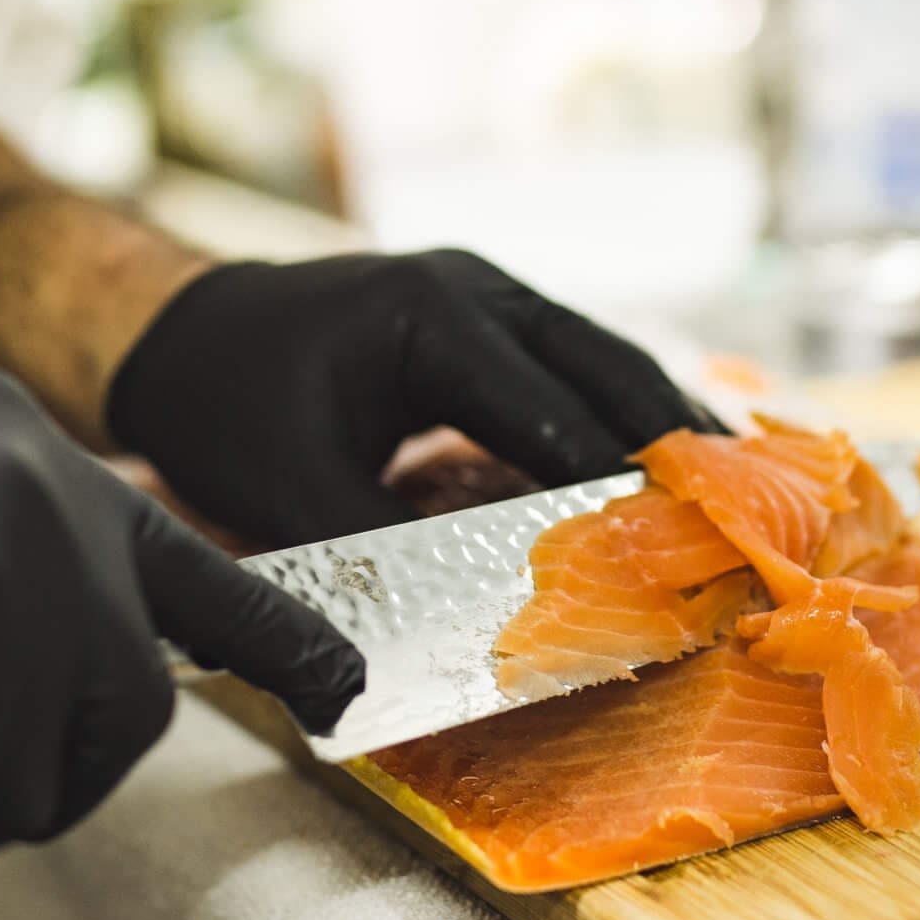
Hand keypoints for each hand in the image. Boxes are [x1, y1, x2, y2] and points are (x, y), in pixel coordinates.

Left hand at [104, 251, 720, 546]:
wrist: (178, 330)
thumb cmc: (221, 398)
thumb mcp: (284, 484)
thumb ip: (369, 552)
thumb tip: (439, 630)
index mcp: (433, 315)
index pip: (550, 407)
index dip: (613, 478)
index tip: (669, 539)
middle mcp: (478, 289)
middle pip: (607, 365)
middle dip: (674, 438)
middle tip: (741, 511)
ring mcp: (488, 296)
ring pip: (604, 358)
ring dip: (662, 421)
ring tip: (733, 489)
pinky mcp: (486, 322)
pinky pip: (574, 367)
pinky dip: (619, 413)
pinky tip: (666, 463)